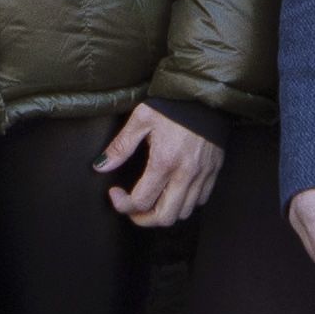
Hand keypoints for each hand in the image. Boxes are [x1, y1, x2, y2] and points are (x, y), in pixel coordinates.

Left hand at [101, 102, 221, 226]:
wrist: (205, 95)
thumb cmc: (172, 105)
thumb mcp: (141, 119)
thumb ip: (121, 146)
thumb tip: (101, 167)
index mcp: (165, 161)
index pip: (141, 201)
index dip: (122, 204)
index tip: (115, 193)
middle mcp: (186, 173)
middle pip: (165, 217)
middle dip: (143, 218)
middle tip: (131, 207)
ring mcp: (202, 175)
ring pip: (184, 213)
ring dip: (164, 212)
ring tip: (151, 200)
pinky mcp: (214, 172)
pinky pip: (200, 201)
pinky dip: (184, 203)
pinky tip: (172, 190)